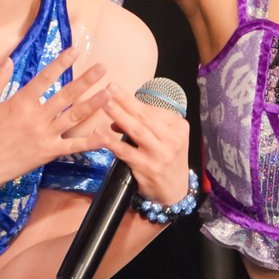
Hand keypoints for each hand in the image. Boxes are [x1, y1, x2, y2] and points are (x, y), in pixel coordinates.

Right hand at [0, 47, 112, 192]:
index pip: (45, 77)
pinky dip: (90, 142)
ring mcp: (44, 136)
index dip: (61, 62)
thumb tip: (10, 60)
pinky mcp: (48, 153)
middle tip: (102, 68)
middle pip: (66, 94)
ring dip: (93, 104)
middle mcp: (36, 117)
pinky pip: (72, 146)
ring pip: (74, 117)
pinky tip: (105, 135)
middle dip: (86, 80)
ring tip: (110, 93)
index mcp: (20, 102)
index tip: (75, 50)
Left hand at [102, 82, 190, 204]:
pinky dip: (112, 142)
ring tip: (104, 104)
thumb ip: (144, 125)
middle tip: (108, 88)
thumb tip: (115, 117)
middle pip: (144, 117)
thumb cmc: (166, 158)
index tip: (113, 89)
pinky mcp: (148, 169)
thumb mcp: (163, 138)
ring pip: (137, 131)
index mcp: (178, 127)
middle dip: (125, 101)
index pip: (152, 110)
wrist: (175, 190)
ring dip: (119, 116)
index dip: (131, 101)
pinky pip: (127, 152)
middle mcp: (172, 140)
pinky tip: (100, 135)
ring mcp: (160, 155)